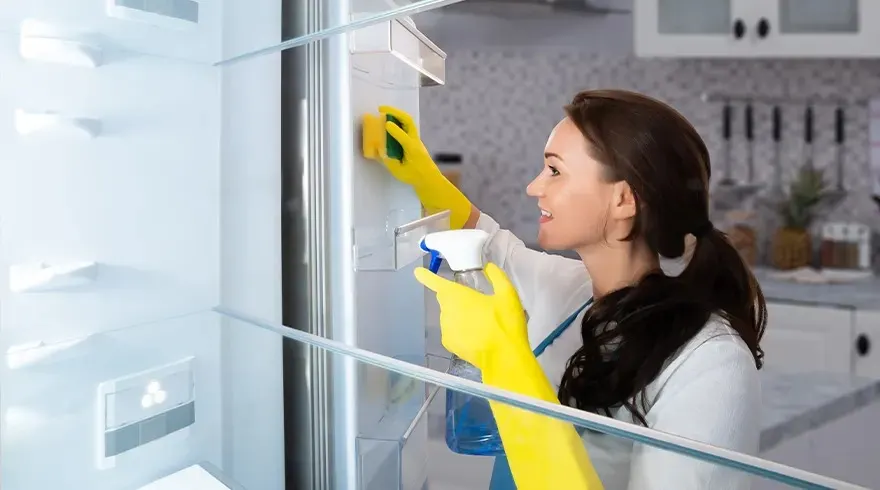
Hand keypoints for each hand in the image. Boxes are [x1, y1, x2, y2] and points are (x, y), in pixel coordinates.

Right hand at [377, 105, 442, 187]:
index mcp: (412, 150)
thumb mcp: (399, 172)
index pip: (404, 137)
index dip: (395, 130)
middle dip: (395, 112)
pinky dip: (398, 119)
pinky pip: (406, 125)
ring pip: (408, 121)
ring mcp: (416, 138)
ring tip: (383, 111)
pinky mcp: (414, 139)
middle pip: (408, 121)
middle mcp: (415, 141)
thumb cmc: (414, 176)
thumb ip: (388, 161)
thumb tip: (379, 151)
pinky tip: (389, 119)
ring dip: (396, 114)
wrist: (429, 177)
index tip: (386, 124)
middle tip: (381, 109)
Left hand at [414, 263, 528, 368]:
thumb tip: (489, 268)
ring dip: (460, 315)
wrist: (504, 357)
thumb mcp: (507, 295)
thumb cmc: (505, 323)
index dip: (427, 277)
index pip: (437, 283)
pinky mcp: (449, 344)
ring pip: (450, 316)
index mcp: (457, 296)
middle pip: (447, 300)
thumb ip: (497, 277)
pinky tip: (477, 335)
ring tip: (481, 323)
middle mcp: (446, 311)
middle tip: (479, 305)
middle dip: (457, 299)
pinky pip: (452, 331)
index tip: (418, 272)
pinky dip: (461, 331)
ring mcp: (446, 329)